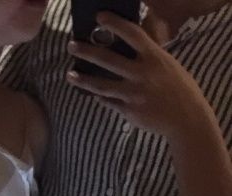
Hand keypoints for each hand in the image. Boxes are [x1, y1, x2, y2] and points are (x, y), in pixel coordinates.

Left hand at [66, 13, 209, 137]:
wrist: (186, 118)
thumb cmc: (178, 88)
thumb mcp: (167, 65)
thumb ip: (148, 56)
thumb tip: (130, 44)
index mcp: (154, 57)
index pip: (131, 34)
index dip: (114, 23)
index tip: (99, 16)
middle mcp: (142, 74)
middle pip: (108, 59)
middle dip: (87, 51)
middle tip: (71, 45)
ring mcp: (133, 93)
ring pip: (101, 85)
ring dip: (83, 79)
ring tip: (70, 74)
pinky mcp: (128, 111)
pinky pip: (108, 101)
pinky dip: (99, 96)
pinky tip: (90, 92)